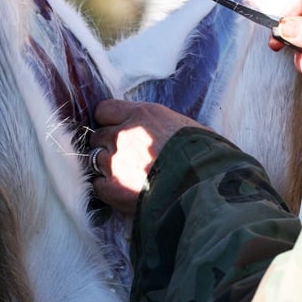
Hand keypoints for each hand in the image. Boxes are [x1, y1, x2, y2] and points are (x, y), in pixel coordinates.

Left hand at [90, 99, 209, 213]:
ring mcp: (115, 162)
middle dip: (108, 144)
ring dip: (106, 166)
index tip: (118, 128)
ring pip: (95, 158)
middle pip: (98, 135)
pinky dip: (106, 188)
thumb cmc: (206, 157)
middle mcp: (123, 135)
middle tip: (125, 156)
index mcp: (142, 116)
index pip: (105, 110)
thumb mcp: (190, 128)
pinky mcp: (113, 188)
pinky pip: (97, 185)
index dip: (111, 120)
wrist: (203, 189)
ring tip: (124, 175)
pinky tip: (121, 191)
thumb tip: (169, 130)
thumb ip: (167, 126)